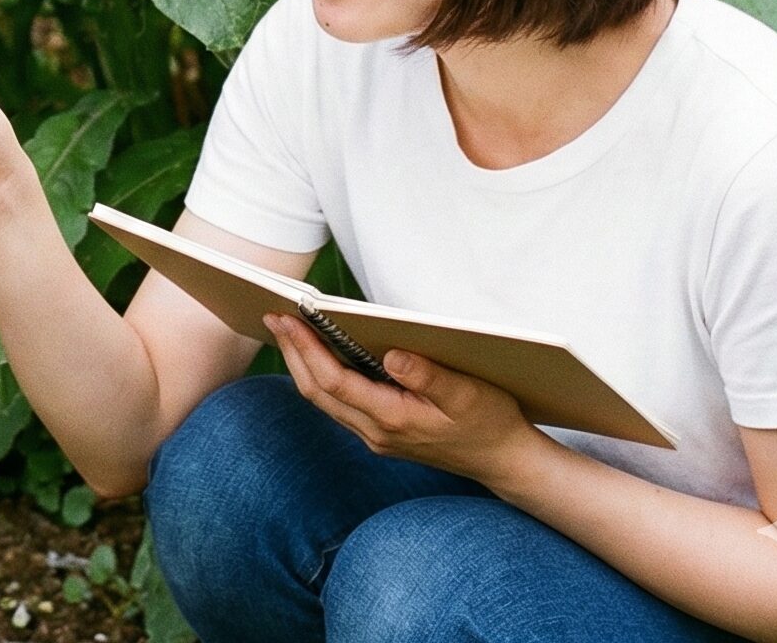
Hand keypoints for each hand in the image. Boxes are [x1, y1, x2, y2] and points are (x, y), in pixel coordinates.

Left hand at [262, 312, 542, 486]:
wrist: (503, 461)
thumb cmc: (489, 421)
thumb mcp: (467, 394)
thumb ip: (428, 376)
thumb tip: (390, 355)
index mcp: (393, 420)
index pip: (334, 381)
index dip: (306, 348)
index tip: (287, 317)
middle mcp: (376, 433)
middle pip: (318, 391)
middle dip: (292, 352)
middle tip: (272, 315)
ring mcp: (376, 437)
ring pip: (324, 400)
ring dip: (301, 363)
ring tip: (286, 328)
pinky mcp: (381, 434)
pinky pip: (338, 403)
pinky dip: (320, 376)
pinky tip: (317, 353)